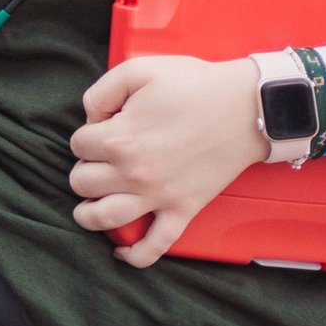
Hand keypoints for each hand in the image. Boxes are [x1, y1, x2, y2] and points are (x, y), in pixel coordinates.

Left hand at [69, 56, 265, 267]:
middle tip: (99, 160)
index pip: (78, 145)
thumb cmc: (194, 85)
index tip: (105, 127)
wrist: (248, 108)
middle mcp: (134, 173)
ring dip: (88, 214)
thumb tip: (89, 118)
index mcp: (120, 138)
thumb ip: (100, 92)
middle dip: (85, 169)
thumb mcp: (138, 70)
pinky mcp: (184, 210)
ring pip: (104, 218)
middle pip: (82, 182)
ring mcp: (159, 196)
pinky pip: (156, 245)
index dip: (87, 134)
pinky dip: (135, 255)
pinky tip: (120, 253)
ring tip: (88, 206)